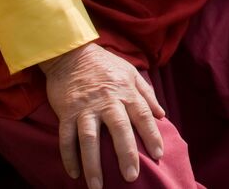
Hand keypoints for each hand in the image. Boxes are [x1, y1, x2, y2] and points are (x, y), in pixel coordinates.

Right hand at [39, 42, 164, 187]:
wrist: (71, 53)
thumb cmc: (104, 64)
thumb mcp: (130, 72)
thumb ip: (147, 93)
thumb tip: (162, 114)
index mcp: (125, 91)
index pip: (143, 115)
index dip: (152, 135)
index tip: (158, 154)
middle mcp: (106, 100)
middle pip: (119, 129)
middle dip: (126, 154)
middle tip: (131, 177)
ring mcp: (85, 107)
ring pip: (89, 138)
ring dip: (93, 164)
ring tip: (97, 186)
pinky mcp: (66, 112)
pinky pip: (66, 138)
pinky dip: (69, 157)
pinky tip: (74, 174)